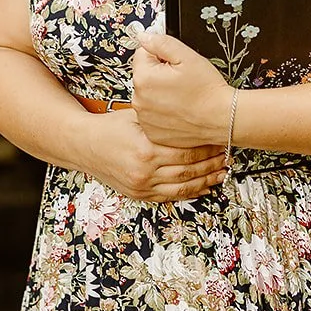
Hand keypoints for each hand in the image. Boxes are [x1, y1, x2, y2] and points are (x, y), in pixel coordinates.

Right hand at [80, 108, 225, 201]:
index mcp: (146, 149)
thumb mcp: (135, 117)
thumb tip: (190, 113)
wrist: (84, 145)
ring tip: (221, 174)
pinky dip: (188, 193)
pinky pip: (169, 197)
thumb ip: (161, 120)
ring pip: (182, 188)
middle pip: (188, 171)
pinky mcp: (139, 194)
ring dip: (205, 182)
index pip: (187, 152)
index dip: (207, 148)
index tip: (220, 141)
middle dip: (211, 165)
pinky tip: (202, 188)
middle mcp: (145, 171)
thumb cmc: (110, 127)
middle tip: (227, 157)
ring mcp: (142, 185)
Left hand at [131, 31, 232, 148]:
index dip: (161, 56)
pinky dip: (163, 112)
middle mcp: (139, 100)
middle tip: (181, 81)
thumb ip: (161, 42)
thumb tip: (144, 37)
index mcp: (144, 78)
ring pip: (148, 95)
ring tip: (182, 96)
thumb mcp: (187, 56)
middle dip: (159, 74)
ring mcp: (145, 118)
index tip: (174, 64)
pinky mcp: (152, 132)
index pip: (142, 54)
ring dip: (160, 93)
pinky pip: (152, 114)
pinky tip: (178, 110)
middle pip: (144, 75)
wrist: (222, 118)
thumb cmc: (208, 90)